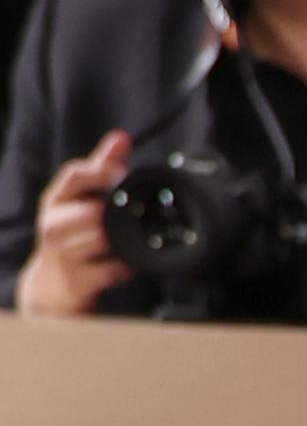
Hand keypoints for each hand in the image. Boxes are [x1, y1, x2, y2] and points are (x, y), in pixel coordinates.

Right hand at [14, 128, 132, 312]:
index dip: (103, 172)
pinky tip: (129, 263)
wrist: (50, 287)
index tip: (125, 175)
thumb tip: (121, 138)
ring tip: (133, 238)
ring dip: (124, 239)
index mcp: (54, 200)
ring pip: (102, 238)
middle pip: (93, 209)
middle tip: (137, 213)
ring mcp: (62, 255)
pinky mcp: (76, 282)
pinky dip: (126, 266)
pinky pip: (111, 269)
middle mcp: (52, 225)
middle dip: (117, 211)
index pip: (74, 174)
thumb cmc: (69, 236)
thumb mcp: (78, 200)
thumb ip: (100, 168)